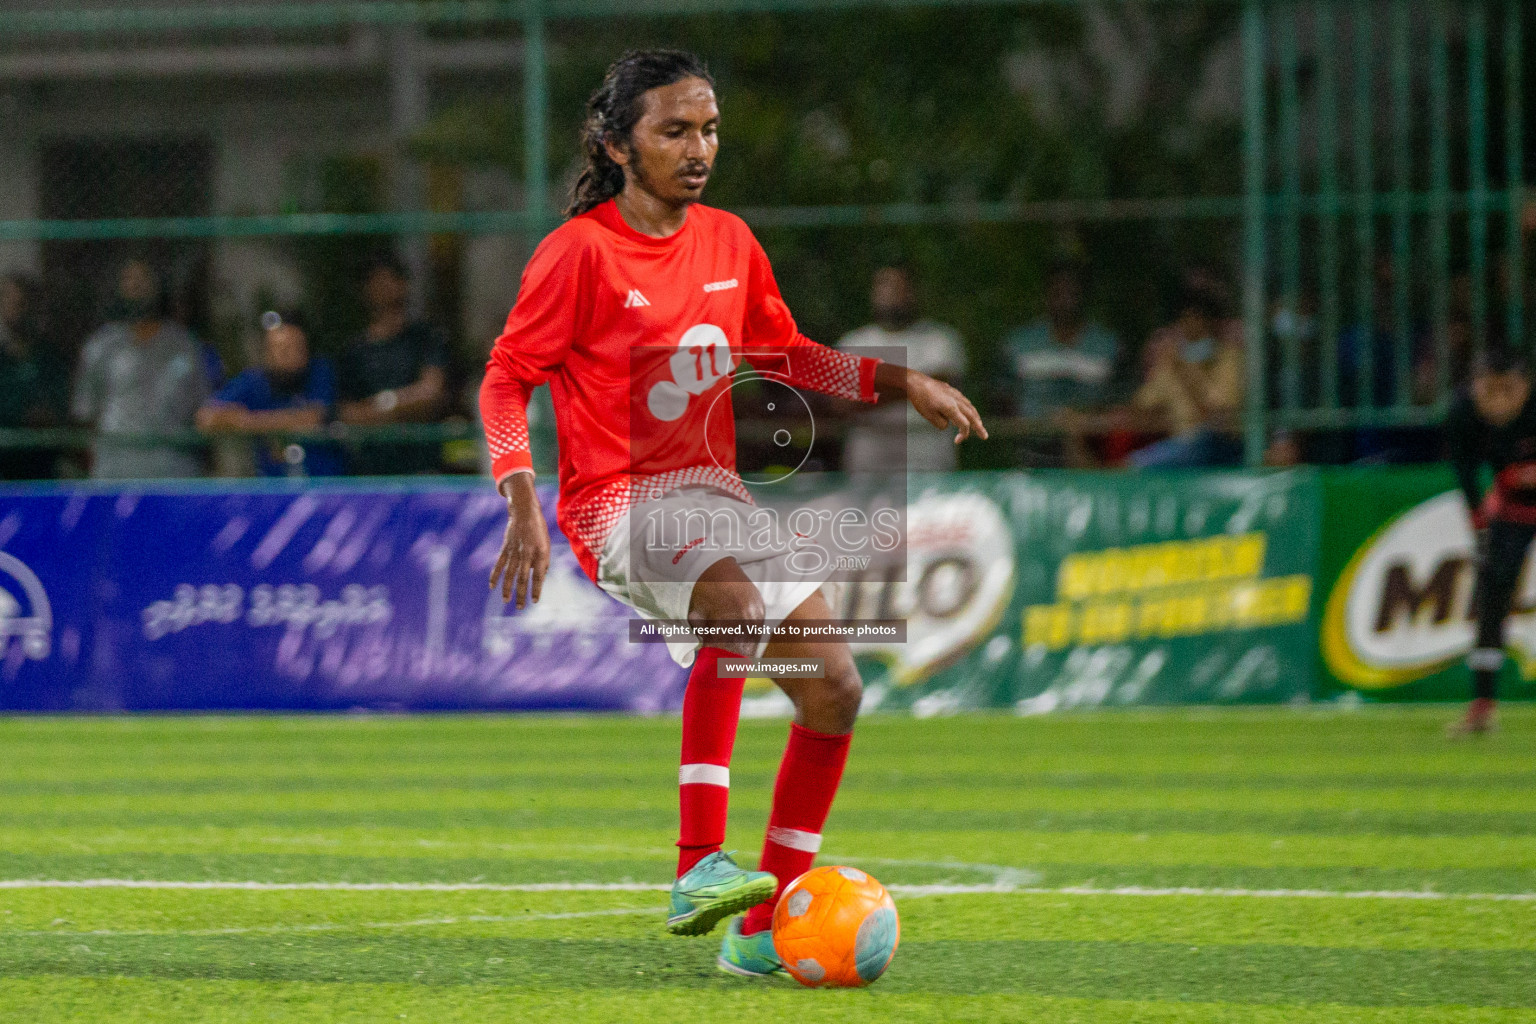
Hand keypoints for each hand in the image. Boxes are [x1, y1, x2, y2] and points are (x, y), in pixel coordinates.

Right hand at [489, 473, 550, 608]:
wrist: (524, 512)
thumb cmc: (539, 530)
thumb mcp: (547, 544)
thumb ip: (544, 561)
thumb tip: (541, 577)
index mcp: (541, 553)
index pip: (539, 576)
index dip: (537, 589)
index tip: (534, 601)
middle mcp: (527, 554)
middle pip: (523, 578)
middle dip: (521, 594)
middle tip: (520, 607)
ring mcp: (515, 551)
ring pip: (510, 574)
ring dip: (507, 589)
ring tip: (506, 601)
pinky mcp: (506, 548)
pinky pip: (499, 564)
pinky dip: (495, 575)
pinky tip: (492, 586)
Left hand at [902, 369, 988, 442]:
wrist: (916, 382)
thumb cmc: (921, 400)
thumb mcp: (929, 416)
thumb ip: (941, 424)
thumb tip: (949, 424)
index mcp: (952, 407)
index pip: (964, 424)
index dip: (964, 434)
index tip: (957, 441)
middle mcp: (957, 400)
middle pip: (972, 415)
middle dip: (979, 427)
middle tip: (985, 436)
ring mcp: (956, 394)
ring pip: (970, 407)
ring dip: (976, 417)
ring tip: (979, 425)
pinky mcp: (953, 391)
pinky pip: (965, 401)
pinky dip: (970, 409)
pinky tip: (969, 413)